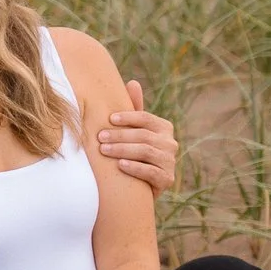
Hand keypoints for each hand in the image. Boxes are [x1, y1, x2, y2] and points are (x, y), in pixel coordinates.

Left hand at [98, 79, 179, 194]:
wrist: (136, 187)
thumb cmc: (132, 152)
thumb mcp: (133, 131)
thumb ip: (133, 110)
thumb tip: (133, 82)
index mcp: (164, 128)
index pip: (146, 118)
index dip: (128, 117)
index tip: (109, 119)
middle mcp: (171, 143)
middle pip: (144, 135)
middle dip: (120, 135)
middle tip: (100, 137)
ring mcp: (170, 162)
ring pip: (146, 152)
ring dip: (123, 150)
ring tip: (103, 150)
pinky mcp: (167, 179)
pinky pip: (151, 171)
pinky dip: (135, 167)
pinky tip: (119, 165)